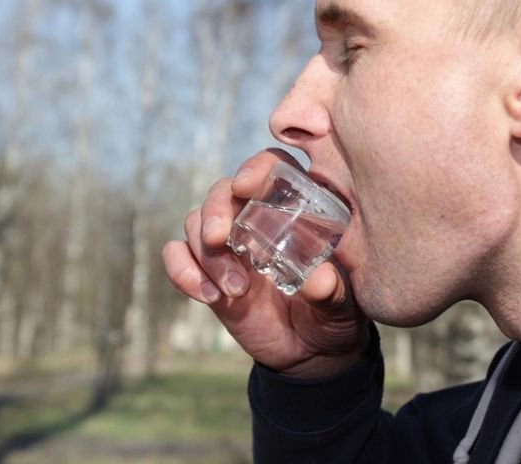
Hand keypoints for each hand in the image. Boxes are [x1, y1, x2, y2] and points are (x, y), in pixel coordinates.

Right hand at [162, 149, 368, 377]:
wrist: (310, 352)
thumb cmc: (334, 313)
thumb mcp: (343, 303)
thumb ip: (333, 291)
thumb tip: (320, 280)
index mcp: (293, 209)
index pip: (270, 168)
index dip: (254, 169)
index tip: (245, 187)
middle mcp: (255, 218)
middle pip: (222, 191)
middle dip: (215, 211)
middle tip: (219, 239)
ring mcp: (228, 245)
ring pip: (196, 223)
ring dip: (207, 255)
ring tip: (234, 290)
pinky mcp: (207, 272)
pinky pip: (177, 256)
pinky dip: (182, 270)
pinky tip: (208, 296)